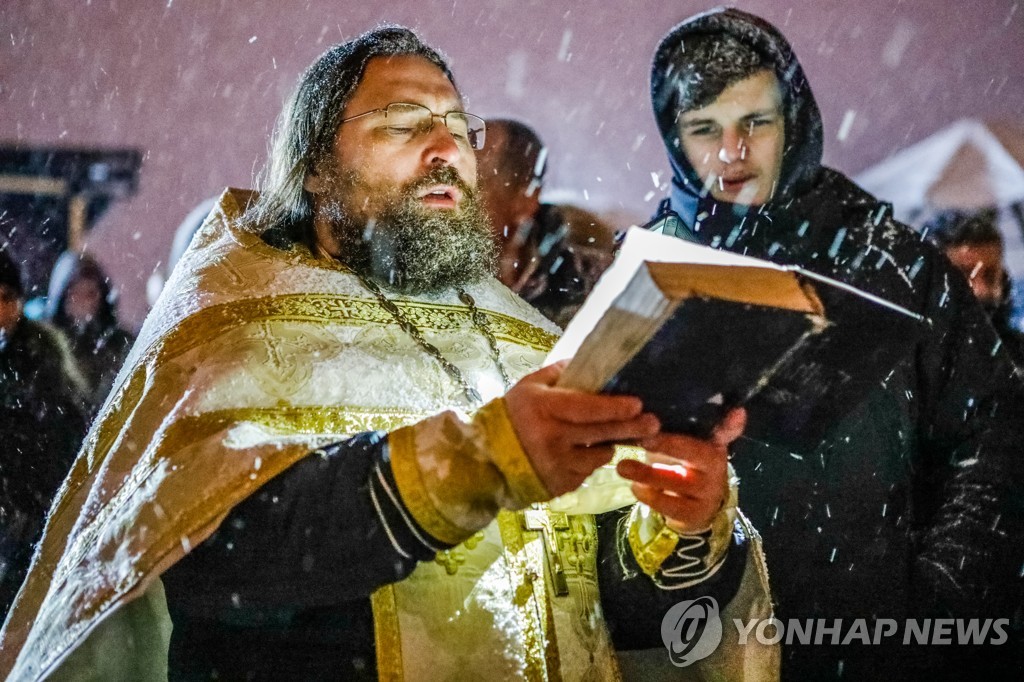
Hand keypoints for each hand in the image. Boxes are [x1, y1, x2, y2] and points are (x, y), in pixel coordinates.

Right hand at [504, 361, 660, 497]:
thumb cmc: (511, 416)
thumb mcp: (529, 387)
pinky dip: (589, 462)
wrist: (486, 459)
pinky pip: (587, 472)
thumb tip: (591, 363)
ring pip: (600, 456)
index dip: (615, 407)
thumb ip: (558, 374)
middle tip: (654, 423)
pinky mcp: (561, 486)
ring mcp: (557, 466)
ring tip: (611, 438)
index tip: (637, 404)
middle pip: (602, 434)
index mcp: (545, 410)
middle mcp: (552, 440)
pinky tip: (581, 453)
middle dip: (632, 428)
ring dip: (609, 446)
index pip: (587, 409)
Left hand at [616, 407, 745, 532]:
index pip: (726, 432)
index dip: (731, 423)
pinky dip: (650, 496)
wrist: (694, 509)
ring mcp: (708, 492)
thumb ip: (676, 428)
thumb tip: (644, 411)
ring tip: (623, 467)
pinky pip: (671, 505)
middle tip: (643, 439)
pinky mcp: (695, 513)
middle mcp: (716, 467)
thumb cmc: (683, 466)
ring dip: (648, 474)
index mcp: (714, 445)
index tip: (737, 411)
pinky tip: (635, 487)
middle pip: (695, 453)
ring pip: (678, 481)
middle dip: (668, 445)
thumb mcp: (684, 446)